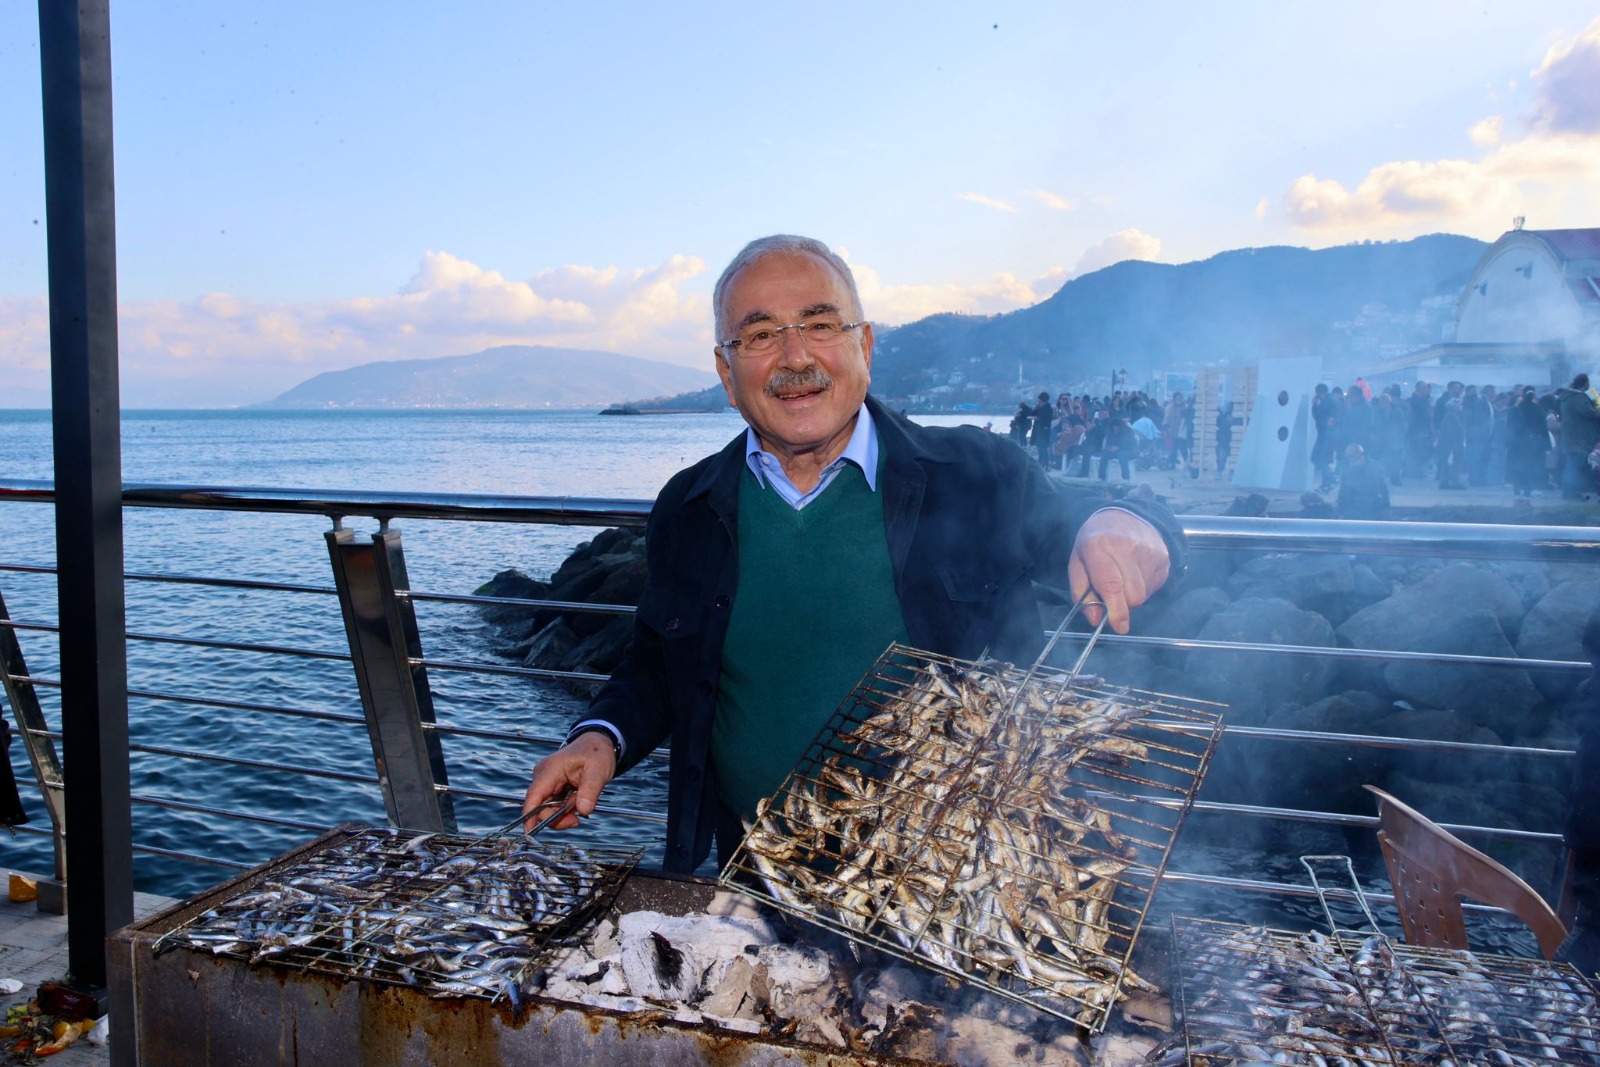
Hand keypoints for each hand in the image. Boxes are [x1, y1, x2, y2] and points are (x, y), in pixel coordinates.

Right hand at [522, 732, 616, 830]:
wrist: (598, 743)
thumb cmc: (596, 753)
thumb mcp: (599, 770)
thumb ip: (591, 790)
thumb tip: (583, 811)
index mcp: (550, 769)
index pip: (534, 795)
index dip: (529, 815)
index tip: (529, 833)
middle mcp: (543, 776)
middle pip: (540, 807)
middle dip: (558, 817)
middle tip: (577, 818)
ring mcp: (546, 782)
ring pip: (547, 809)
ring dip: (564, 812)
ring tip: (582, 801)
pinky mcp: (551, 787)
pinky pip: (554, 805)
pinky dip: (566, 808)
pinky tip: (578, 799)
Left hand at [1067, 509, 1170, 634]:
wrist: (1126, 515)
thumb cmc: (1096, 541)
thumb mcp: (1078, 562)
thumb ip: (1081, 593)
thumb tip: (1095, 619)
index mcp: (1099, 547)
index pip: (1111, 585)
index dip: (1116, 610)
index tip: (1119, 626)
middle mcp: (1127, 548)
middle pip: (1132, 596)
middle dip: (1121, 603)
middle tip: (1112, 592)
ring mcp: (1150, 552)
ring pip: (1144, 594)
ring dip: (1132, 595)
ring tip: (1123, 577)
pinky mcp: (1164, 558)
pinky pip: (1154, 587)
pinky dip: (1144, 587)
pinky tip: (1135, 572)